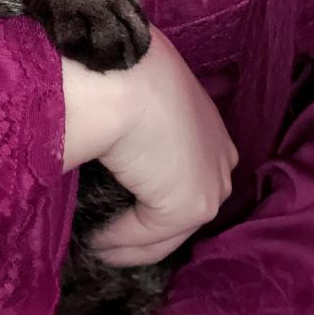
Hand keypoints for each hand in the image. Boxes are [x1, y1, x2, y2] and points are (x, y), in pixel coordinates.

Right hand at [62, 26, 236, 265]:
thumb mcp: (140, 91)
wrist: (121, 78)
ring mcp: (211, 184)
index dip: (154, 193)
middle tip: (106, 235)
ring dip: (129, 240)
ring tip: (95, 243)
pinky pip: (147, 236)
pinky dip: (117, 241)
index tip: (123, 206)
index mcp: (209, 125)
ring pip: (168, 228)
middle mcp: (220, 157)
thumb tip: (114, 140)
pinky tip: (93, 239)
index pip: (186, 172)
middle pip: (182, 206)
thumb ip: (139, 116)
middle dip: (146, 226)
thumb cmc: (122, 71)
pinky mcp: (190, 207)